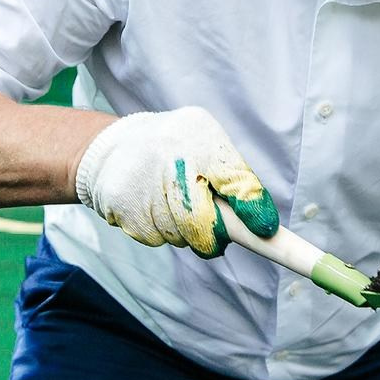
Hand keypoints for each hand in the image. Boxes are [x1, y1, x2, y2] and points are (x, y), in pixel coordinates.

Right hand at [72, 107, 279, 257]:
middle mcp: (169, 162)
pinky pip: (158, 240)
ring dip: (186, 231)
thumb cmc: (176, 147)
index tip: (264, 228)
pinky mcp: (125, 214)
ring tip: (173, 201)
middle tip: (215, 229)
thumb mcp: (208, 142)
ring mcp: (144, 190)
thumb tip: (260, 221)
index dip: (250, 207)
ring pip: (183, 238)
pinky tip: (153, 206)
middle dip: (216, 234)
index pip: (232, 178)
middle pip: (205, 225)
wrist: (115, 148)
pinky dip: (162, 230)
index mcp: (199, 138)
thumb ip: (234, 176)